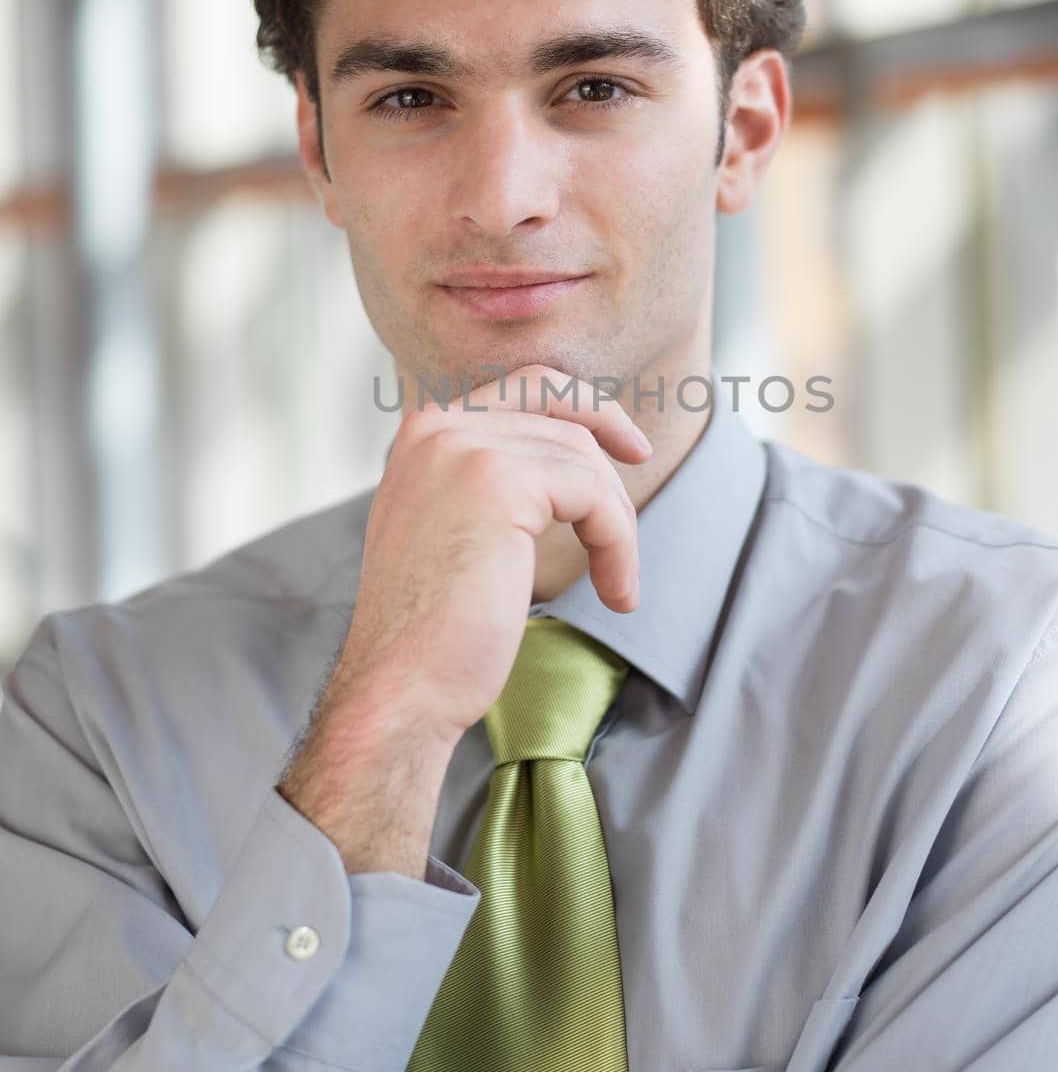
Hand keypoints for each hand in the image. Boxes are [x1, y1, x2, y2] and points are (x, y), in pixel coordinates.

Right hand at [278, 365, 650, 871]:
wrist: (401, 686)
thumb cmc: (434, 630)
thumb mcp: (452, 530)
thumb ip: (488, 482)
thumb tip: (565, 462)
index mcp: (424, 434)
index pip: (524, 385)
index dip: (586, 407)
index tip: (628, 445)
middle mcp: (437, 427)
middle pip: (560, 410)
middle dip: (611, 453)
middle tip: (640, 503)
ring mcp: (464, 448)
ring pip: (584, 460)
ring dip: (616, 524)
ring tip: (618, 583)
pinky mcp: (498, 481)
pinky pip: (593, 497)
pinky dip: (618, 544)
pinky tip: (616, 593)